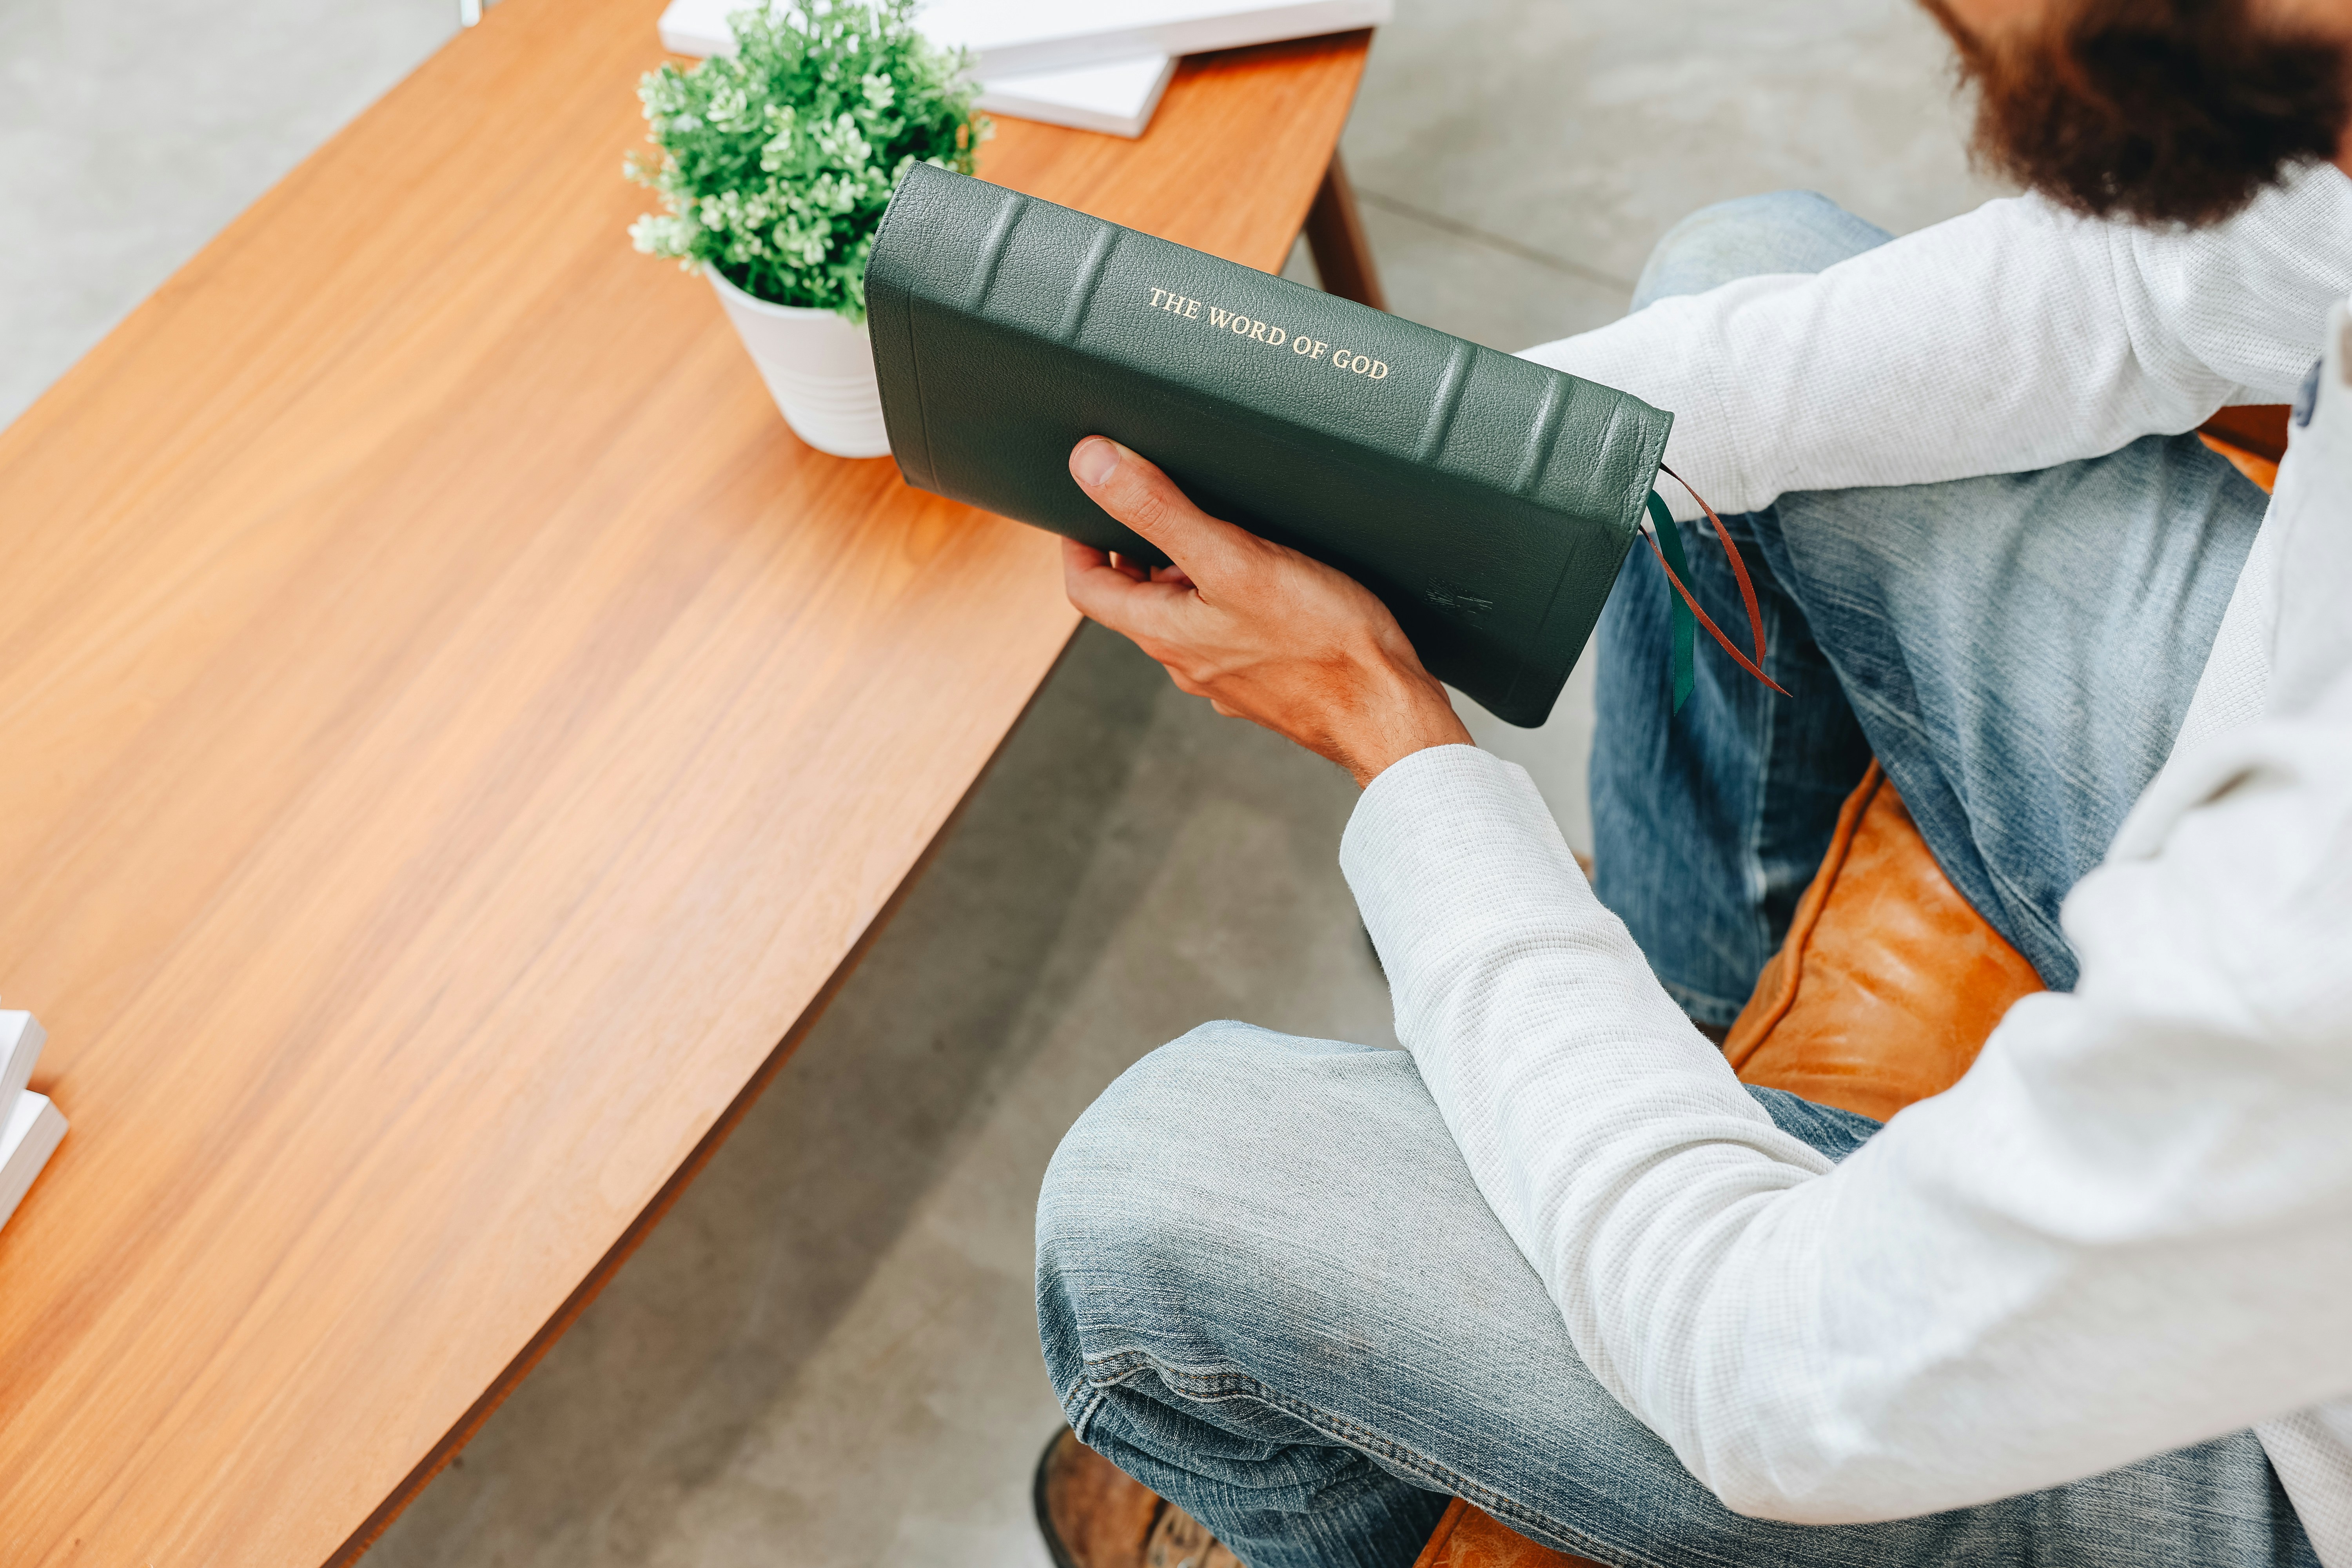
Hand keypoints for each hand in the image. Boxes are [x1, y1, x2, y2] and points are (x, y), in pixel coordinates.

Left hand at [1061, 436, 1471, 787]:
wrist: (1388, 712)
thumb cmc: (1322, 642)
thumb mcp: (1234, 558)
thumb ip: (1160, 511)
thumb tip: (1091, 464)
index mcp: (1164, 633)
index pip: (1088, 588)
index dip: (1079, 542)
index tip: (1087, 506)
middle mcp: (1187, 661)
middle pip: (1138, 600)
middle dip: (1143, 551)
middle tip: (1168, 505)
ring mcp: (1227, 676)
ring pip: (1188, 615)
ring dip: (1193, 574)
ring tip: (1232, 535)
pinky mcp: (1268, 681)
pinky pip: (1232, 632)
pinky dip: (1235, 600)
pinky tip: (1277, 581)